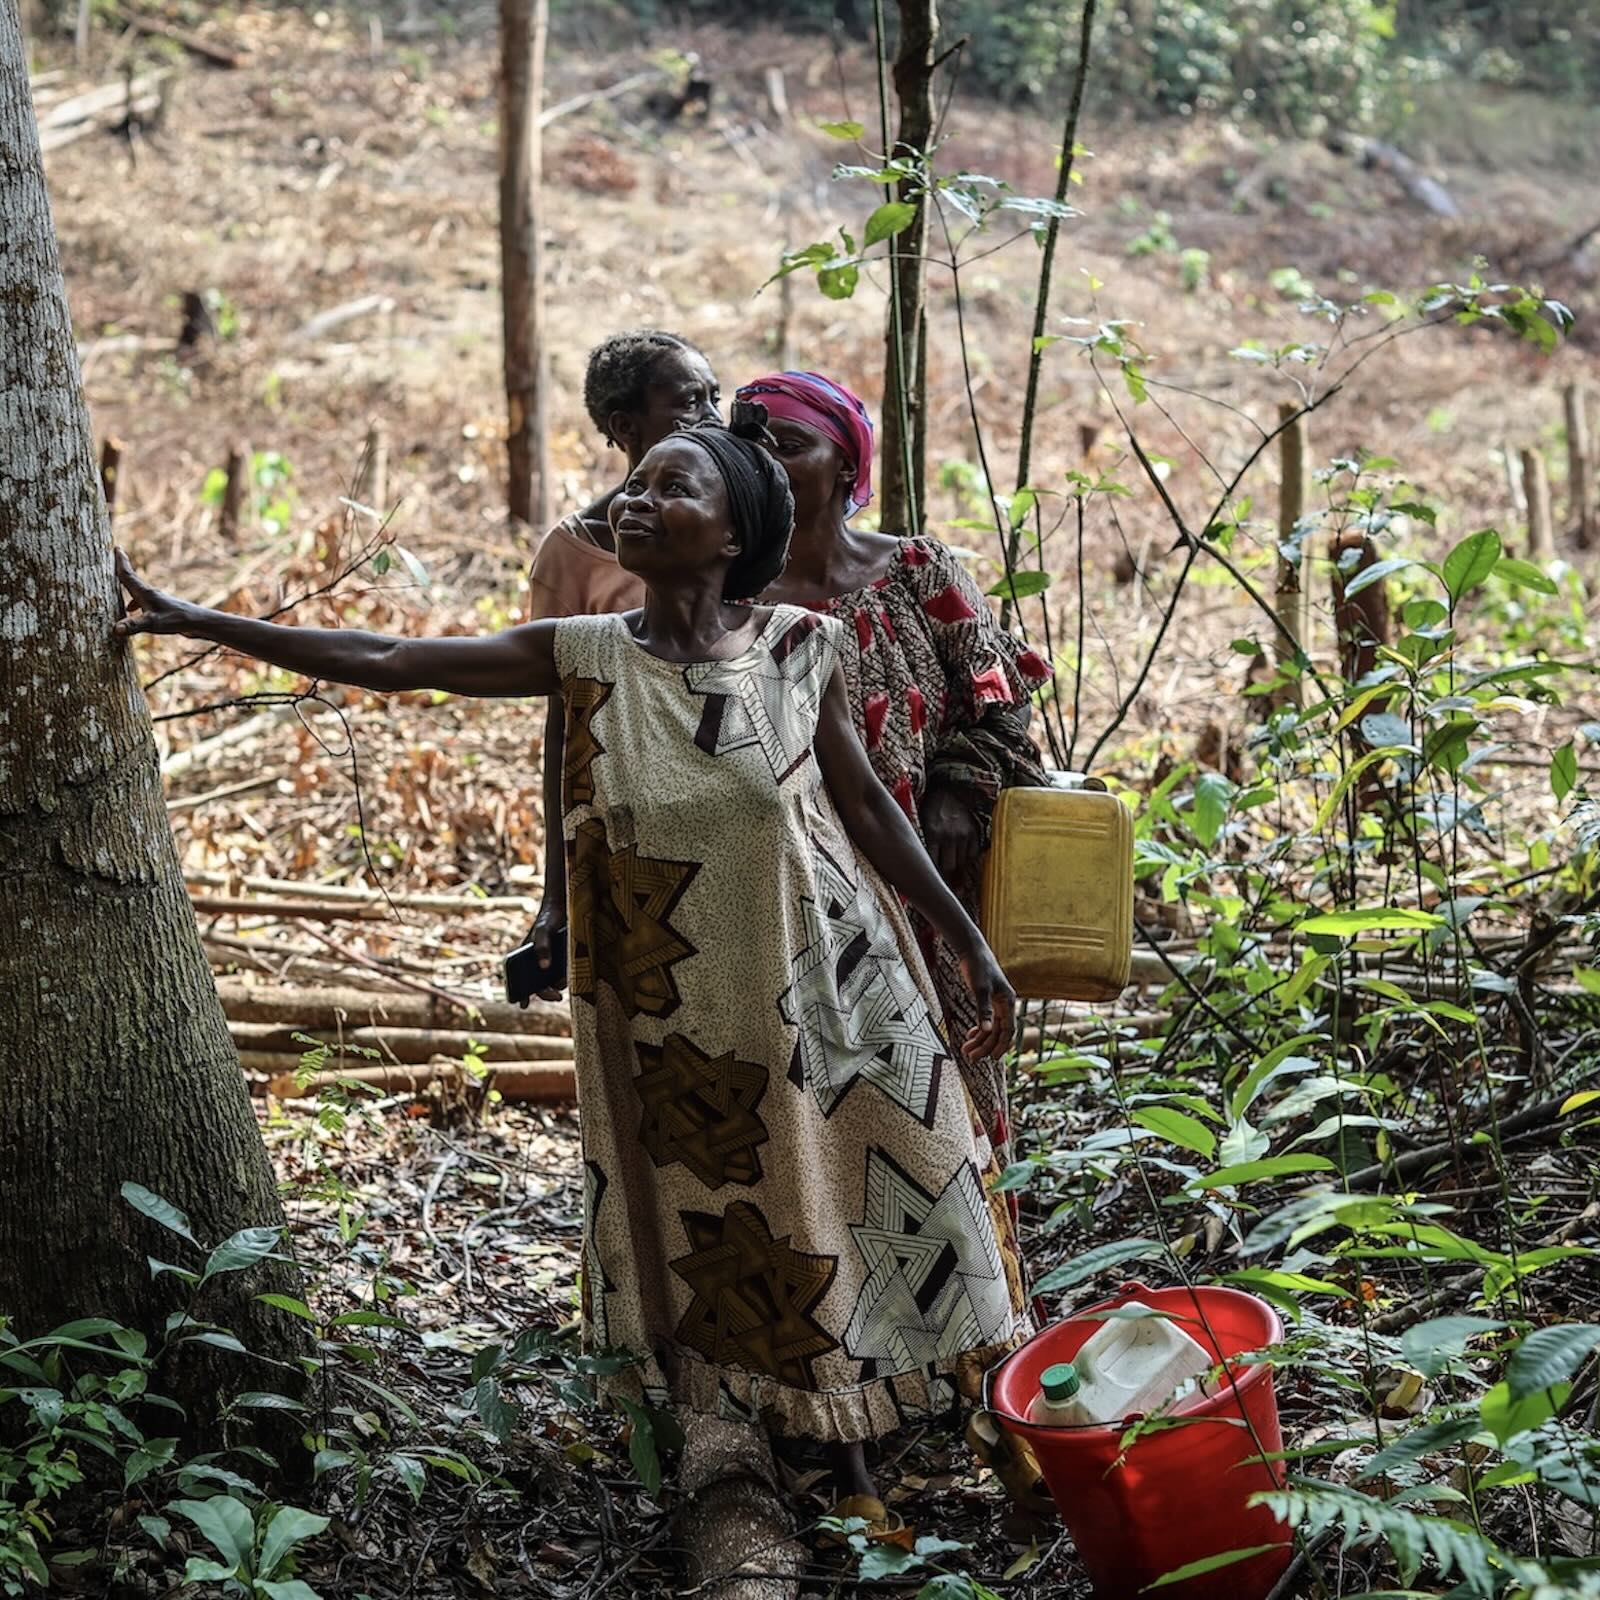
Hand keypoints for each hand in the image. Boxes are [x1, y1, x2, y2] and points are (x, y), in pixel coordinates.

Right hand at [111, 548, 190, 638]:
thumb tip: (116, 629)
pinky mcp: (162, 608)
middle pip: (132, 580)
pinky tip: (132, 612)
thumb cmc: (176, 620)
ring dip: (128, 588)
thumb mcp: (152, 623)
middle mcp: (150, 594)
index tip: (116, 548)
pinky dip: (135, 603)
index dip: (120, 562)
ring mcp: (157, 601)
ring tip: (116, 590)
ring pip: (138, 592)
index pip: (128, 575)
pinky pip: (144, 602)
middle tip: (116, 558)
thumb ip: (133, 625)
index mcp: (145, 593)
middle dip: (122, 571)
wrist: (199, 622)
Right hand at [531, 899, 566, 1001]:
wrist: (565, 908)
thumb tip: (544, 967)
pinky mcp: (565, 961)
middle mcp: (538, 962)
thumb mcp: (544, 931)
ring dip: (560, 984)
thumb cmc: (549, 919)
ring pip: (554, 981)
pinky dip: (568, 976)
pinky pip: (566, 974)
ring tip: (564, 978)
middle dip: (547, 993)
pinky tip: (572, 973)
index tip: (524, 1005)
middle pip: (539, 985)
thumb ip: (542, 947)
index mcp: (526, 957)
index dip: (521, 993)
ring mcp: (552, 963)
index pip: (521, 979)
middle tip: (557, 997)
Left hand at [921, 785, 982, 884]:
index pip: (932, 863)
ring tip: (949, 859)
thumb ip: (921, 842)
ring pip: (961, 862)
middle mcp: (949, 835)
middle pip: (949, 866)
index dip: (931, 872)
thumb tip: (918, 867)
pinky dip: (966, 856)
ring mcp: (963, 834)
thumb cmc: (931, 809)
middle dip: (944, 871)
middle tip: (941, 871)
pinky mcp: (975, 833)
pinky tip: (959, 851)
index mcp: (932, 832)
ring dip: (955, 863)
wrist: (950, 791)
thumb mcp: (921, 822)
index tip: (929, 877)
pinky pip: (972, 854)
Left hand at [957, 936, 1014, 1062]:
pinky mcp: (987, 1000)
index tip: (992, 1059)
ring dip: (980, 1041)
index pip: (1009, 1030)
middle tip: (971, 1058)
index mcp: (1008, 1002)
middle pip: (998, 1032)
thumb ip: (983, 1010)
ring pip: (991, 1028)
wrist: (972, 950)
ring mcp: (996, 1003)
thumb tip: (985, 1030)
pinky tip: (970, 1036)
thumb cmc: (978, 967)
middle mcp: (1005, 1005)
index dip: (1002, 1046)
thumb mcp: (980, 989)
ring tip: (966, 1051)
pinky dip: (979, 1030)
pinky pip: (986, 1021)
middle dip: (985, 1046)